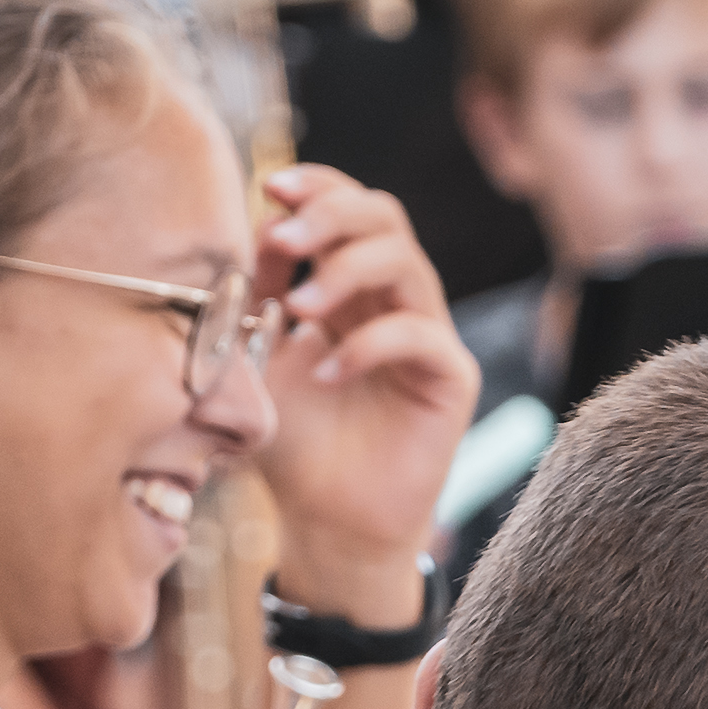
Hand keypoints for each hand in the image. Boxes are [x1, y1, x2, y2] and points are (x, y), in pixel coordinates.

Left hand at [249, 165, 474, 615]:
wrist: (328, 521)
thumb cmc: (295, 444)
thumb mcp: (259, 362)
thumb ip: (256, 298)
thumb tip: (258, 228)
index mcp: (351, 286)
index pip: (347, 209)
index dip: (316, 187)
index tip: (268, 188)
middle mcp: (394, 300)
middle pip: (384, 217)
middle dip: (331, 216)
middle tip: (283, 240)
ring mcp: (427, 335)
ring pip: (407, 265)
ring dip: (347, 273)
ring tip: (299, 310)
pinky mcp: (451, 379)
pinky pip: (419, 336)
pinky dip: (369, 346)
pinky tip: (327, 375)